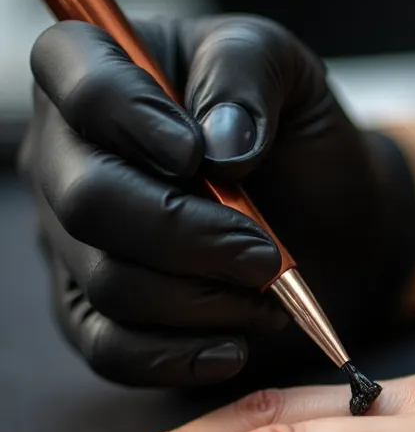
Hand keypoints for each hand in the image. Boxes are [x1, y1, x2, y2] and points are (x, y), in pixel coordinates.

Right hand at [18, 16, 414, 386]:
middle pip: (89, 203)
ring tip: (267, 295)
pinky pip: (111, 351)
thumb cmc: (297, 141)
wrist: (327, 220)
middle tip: (265, 253)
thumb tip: (219, 146)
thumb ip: (246, 74)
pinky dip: (178, 358)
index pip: (73, 79)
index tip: (201, 157)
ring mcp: (76, 242)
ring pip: (109, 285)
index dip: (131, 119)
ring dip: (204, 299)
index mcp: (103, 73)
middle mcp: (71, 159)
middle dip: (190, 237)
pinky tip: (234, 348)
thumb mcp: (287, 74)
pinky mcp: (98, 311)